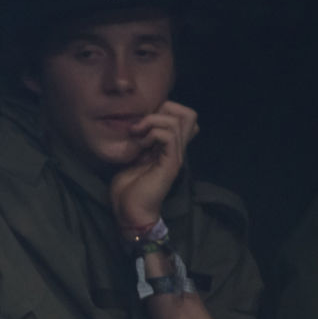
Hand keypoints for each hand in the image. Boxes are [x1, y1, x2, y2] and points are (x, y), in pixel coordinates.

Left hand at [109, 100, 198, 236]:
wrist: (129, 210)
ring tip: (137, 134)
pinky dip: (152, 133)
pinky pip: (168, 136)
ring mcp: (176, 156)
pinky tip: (140, 144)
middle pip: (189, 114)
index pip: (184, 116)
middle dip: (163, 109)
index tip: (142, 121)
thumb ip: (140, 139)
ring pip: (176, 121)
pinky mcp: (170, 164)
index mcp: (170, 146)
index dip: (164, 109)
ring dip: (152, 121)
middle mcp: (177, 149)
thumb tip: (137, 121)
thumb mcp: (132, 155)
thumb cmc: (128, 186)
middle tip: (141, 124)